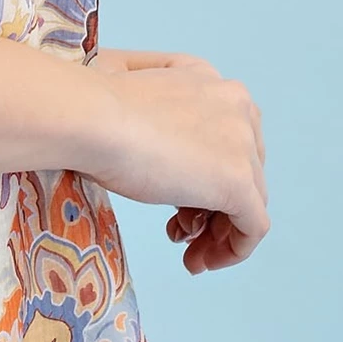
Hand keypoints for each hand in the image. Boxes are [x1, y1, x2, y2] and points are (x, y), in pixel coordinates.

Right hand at [87, 48, 267, 272]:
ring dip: (219, 232)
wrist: (90, 119)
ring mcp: (241, 145)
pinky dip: (234, 250)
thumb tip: (147, 131)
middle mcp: (236, 106)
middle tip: (179, 230)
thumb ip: (150, 105)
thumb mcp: (123, 88)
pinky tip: (203, 262)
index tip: (176, 201)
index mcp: (208, 79)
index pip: (223, 136)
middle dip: (212, 205)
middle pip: (240, 168)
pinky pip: (253, 228)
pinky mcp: (238, 182)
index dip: (203, 173)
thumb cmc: (91, 106)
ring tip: (189, 254)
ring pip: (249, 199)